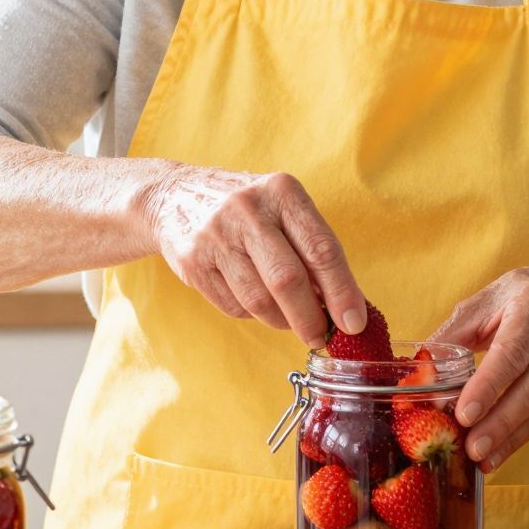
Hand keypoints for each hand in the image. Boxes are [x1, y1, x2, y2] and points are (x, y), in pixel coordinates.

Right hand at [148, 165, 364, 349]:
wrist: (174, 195)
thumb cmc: (248, 210)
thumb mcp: (283, 210)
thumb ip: (312, 249)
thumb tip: (345, 305)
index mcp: (282, 192)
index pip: (320, 249)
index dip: (342, 292)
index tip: (354, 324)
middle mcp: (248, 210)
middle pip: (288, 280)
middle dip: (310, 318)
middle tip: (320, 336)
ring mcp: (216, 236)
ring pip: (259, 300)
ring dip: (281, 321)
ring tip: (289, 320)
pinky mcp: (192, 262)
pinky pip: (233, 306)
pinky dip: (252, 314)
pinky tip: (255, 301)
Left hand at [433, 266, 528, 472]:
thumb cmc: (526, 295)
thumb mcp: (489, 300)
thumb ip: (455, 333)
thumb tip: (421, 369)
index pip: (512, 352)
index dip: (488, 385)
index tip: (464, 413)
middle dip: (500, 422)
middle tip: (472, 448)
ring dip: (510, 437)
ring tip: (481, 459)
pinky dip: (520, 436)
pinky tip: (499, 453)